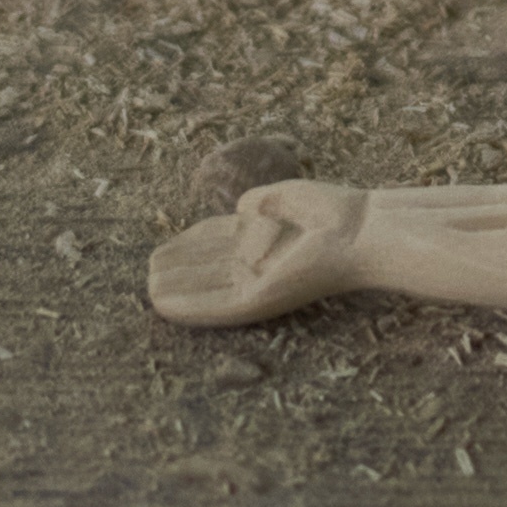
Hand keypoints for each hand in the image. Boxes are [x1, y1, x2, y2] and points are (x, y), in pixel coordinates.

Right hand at [146, 183, 367, 325]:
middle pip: (207, 268)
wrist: (358, 231)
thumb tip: (241, 209)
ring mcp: (257, 285)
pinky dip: (188, 306)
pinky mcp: (259, 301)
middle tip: (148, 270)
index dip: (189, 246)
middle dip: (178, 269)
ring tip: (148, 288)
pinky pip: (216, 307)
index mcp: (262, 241)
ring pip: (206, 290)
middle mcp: (257, 267)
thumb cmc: (330, 212)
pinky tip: (162, 304)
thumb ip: (259, 204)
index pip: (217, 244)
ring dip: (177, 290)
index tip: (163, 250)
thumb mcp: (284, 199)